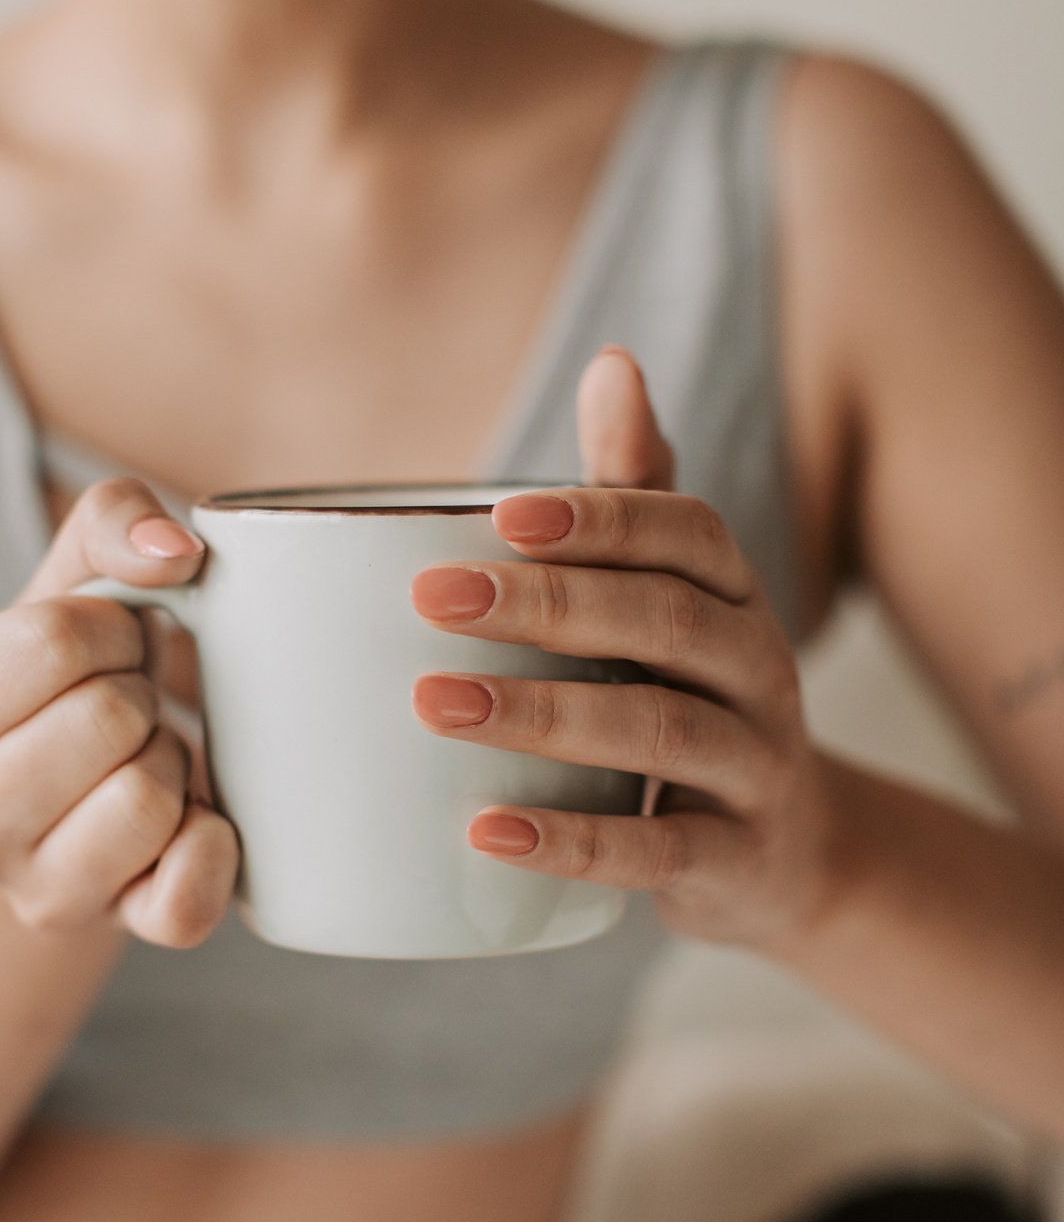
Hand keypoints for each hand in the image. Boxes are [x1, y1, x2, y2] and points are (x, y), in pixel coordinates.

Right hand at [0, 477, 239, 945]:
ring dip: (174, 764)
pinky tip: (192, 824)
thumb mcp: (76, 579)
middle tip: (126, 712)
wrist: (85, 794)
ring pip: (148, 802)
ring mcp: (37, 895)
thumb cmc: (79, 675)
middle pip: (108, 721)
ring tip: (144, 761)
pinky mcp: (116, 935)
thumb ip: (114, 519)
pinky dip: (213, 850)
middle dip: (140, 697)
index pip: (53, 643)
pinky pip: (185, 903)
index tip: (103, 647)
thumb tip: (179, 555)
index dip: (109, 628)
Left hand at [410, 346, 841, 949]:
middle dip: (549, 603)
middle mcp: (759, 668)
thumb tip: (613, 361)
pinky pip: (657, 851)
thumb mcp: (671, 595)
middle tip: (431, 598)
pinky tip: (485, 831)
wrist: (790, 852)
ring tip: (434, 704)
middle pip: (666, 622)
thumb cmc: (689, 694)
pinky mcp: (734, 861)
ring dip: (544, 714)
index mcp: (733, 592)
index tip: (495, 514)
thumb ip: (635, 494)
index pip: (685, 532)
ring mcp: (755, 767)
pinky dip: (570, 840)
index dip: (598, 518)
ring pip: (662, 731)